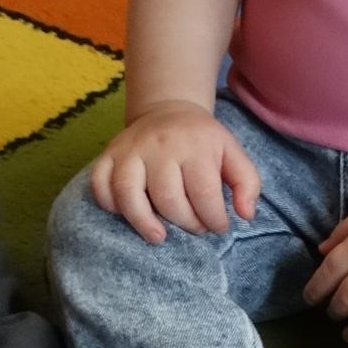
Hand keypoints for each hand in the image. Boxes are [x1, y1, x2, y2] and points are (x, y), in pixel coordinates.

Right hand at [89, 102, 259, 243]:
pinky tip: (126, 214)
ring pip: (128, 191)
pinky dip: (108, 203)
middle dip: (185, 222)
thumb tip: (246, 215)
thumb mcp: (233, 153)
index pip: (204, 191)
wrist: (168, 110)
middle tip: (194, 228)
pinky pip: (100, 183)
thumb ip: (247, 183)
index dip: (213, 218)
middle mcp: (160, 146)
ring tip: (158, 236)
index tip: (218, 227)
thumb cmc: (203, 140)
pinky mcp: (109, 154)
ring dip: (142, 221)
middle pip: (167, 197)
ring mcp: (130, 149)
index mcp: (195, 146)